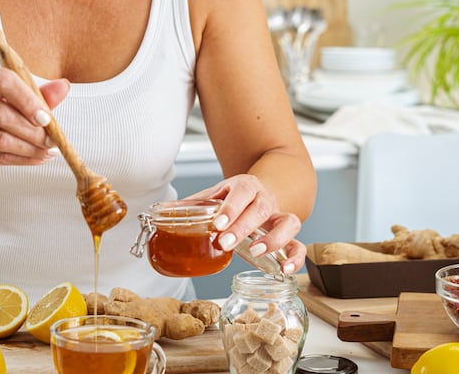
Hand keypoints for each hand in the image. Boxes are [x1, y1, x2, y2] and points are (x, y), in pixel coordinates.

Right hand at [0, 69, 68, 175]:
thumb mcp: (16, 99)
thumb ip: (39, 94)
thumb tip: (63, 86)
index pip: (2, 82)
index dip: (27, 100)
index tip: (46, 118)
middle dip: (31, 130)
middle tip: (52, 140)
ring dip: (29, 148)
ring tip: (47, 150)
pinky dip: (21, 160)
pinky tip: (36, 158)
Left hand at [188, 174, 305, 274]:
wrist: (263, 190)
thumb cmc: (235, 198)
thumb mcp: (214, 195)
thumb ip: (192, 206)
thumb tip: (159, 211)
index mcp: (246, 186)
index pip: (241, 191)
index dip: (231, 207)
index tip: (217, 223)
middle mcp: (266, 199)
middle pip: (261, 208)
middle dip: (243, 227)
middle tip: (225, 243)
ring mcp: (279, 217)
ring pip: (289, 222)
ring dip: (274, 239)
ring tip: (256, 252)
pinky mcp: (288, 236)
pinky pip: (298, 245)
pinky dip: (295, 258)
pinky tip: (284, 271)